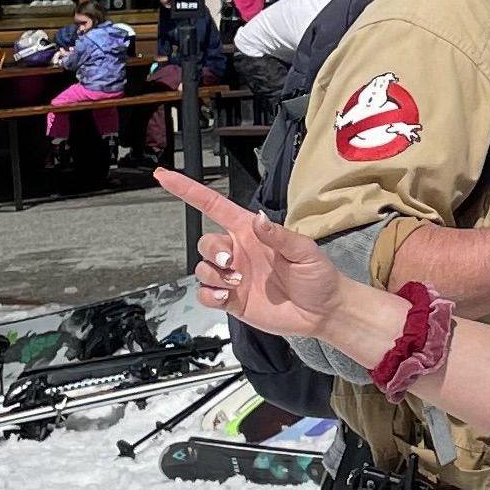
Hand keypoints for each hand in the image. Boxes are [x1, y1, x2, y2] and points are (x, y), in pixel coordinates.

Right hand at [157, 168, 347, 341]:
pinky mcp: (233, 300)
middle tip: (232, 263)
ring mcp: (234, 277)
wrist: (324, 312)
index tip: (165, 177)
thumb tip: (258, 218)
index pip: (214, 206)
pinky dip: (209, 295)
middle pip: (205, 242)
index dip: (189, 191)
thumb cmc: (319, 277)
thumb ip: (279, 235)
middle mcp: (239, 252)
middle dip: (212, 251)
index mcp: (251, 233)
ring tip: (237, 282)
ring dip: (213, 275)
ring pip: (203, 269)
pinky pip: (206, 295)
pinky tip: (225, 297)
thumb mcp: (304, 251)